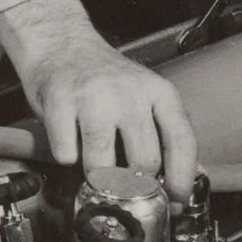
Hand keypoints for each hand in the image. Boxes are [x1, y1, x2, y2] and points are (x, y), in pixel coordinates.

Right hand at [0, 0, 198, 198]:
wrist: (60, 43)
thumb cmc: (103, 77)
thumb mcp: (143, 94)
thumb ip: (161, 132)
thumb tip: (177, 184)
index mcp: (158, 91)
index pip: (182, 142)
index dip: (182, 179)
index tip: (175, 199)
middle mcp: (129, 92)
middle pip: (144, 161)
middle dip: (134, 183)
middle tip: (124, 183)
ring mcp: (93, 97)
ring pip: (103, 166)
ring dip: (98, 176)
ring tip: (94, 162)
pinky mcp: (60, 101)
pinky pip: (66, 154)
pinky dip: (66, 157)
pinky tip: (69, 138)